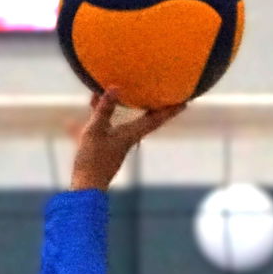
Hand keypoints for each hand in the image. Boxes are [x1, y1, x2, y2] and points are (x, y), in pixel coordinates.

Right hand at [69, 89, 185, 190]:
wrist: (86, 186)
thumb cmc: (92, 160)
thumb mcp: (95, 130)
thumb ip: (104, 109)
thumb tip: (115, 87)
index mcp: (131, 134)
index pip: (155, 120)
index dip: (170, 111)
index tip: (185, 101)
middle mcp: (129, 138)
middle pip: (148, 119)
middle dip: (158, 107)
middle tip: (168, 93)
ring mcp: (119, 142)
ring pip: (131, 121)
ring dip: (135, 108)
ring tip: (138, 93)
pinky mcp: (108, 146)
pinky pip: (114, 124)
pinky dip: (110, 112)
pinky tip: (96, 102)